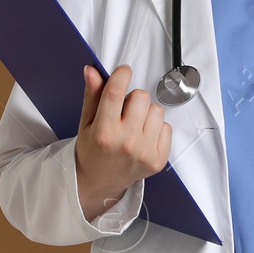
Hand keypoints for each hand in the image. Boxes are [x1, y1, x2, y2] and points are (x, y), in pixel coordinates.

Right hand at [73, 64, 170, 225]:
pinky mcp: (158, 159)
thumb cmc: (93, 150)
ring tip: (134, 124)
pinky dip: (156, 128)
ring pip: (156, 109)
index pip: (115, 92)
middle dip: (133, 98)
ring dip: (146, 112)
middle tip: (124, 110)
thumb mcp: (86, 122)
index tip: (123, 71)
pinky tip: (143, 136)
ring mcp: (144, 152)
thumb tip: (92, 71)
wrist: (100, 181)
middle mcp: (126, 142)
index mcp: (104, 132)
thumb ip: (92, 95)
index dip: (121, 75)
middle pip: (141, 96)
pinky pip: (167, 126)